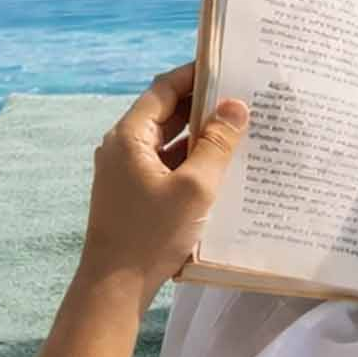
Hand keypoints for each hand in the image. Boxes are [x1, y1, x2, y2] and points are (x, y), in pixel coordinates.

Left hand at [77, 62, 249, 312]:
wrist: (113, 288)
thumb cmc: (151, 234)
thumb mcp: (194, 187)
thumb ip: (217, 143)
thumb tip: (237, 106)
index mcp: (129, 135)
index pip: (164, 88)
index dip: (196, 74)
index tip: (230, 67)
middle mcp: (123, 146)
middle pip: (166, 112)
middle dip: (204, 104)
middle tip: (244, 97)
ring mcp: (126, 171)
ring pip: (168, 140)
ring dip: (200, 135)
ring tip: (241, 129)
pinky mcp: (133, 193)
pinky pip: (166, 164)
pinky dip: (191, 160)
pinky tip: (222, 166)